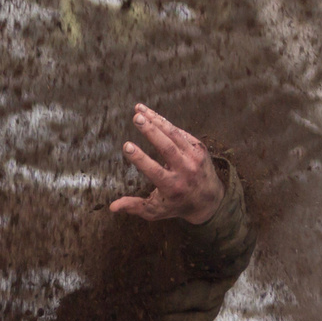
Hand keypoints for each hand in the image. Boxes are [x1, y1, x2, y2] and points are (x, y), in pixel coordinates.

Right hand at [109, 104, 223, 224]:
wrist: (209, 201)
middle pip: (167, 147)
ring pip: (174, 135)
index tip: (127, 146)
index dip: (140, 158)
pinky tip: (151, 115)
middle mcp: (185, 171)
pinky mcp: (199, 148)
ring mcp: (194, 157)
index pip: (154, 170)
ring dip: (156, 120)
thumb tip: (112, 207)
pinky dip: (165, 123)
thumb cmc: (176, 205)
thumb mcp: (156, 211)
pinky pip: (180, 133)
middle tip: (136, 118)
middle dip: (151, 131)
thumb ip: (134, 207)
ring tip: (139, 109)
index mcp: (172, 187)